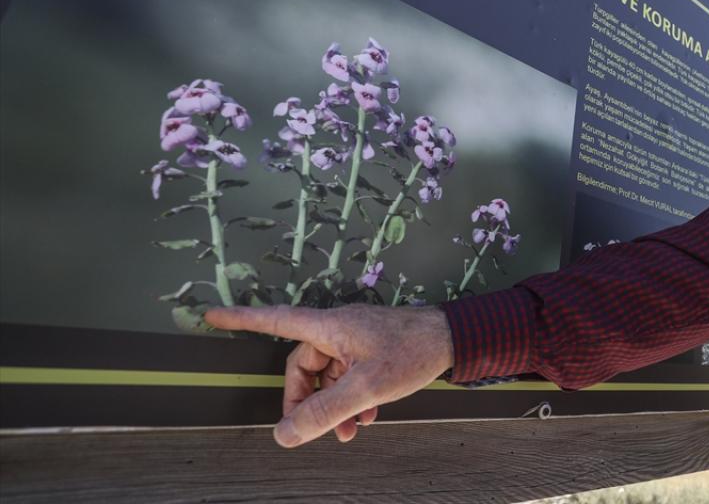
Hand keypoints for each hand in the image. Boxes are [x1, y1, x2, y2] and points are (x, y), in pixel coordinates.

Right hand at [203, 304, 453, 447]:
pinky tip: (369, 416)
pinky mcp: (372, 349)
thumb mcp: (366, 388)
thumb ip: (325, 412)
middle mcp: (338, 329)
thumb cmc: (413, 351)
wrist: (456, 339)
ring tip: (352, 431)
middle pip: (302, 367)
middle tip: (314, 431)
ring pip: (328, 376)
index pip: (274, 320)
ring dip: (333, 406)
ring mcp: (355, 339)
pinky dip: (353, 397)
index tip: (211, 316)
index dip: (242, 319)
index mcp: (329, 327)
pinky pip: (349, 375)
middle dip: (306, 401)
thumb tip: (285, 435)